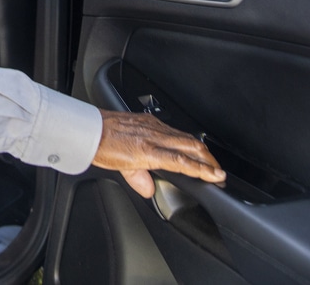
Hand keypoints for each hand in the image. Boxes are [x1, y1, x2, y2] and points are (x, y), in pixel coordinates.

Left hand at [92, 110, 225, 198]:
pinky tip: (185, 144)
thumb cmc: (101, 147)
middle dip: (209, 159)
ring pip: (184, 136)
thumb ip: (139, 181)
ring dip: (199, 149)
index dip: (203, 170)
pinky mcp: (149, 120)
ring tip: (207, 160)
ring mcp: (152, 126)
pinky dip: (184, 139)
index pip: (183, 162)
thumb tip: (150, 190)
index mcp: (148, 151)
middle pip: (191, 146)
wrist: (90, 127)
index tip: (217, 176)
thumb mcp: (120, 170)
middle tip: (218, 170)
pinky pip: (173, 129)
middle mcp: (154, 135)